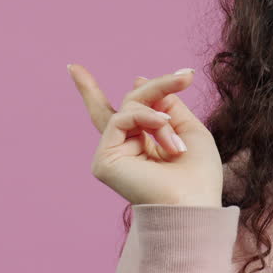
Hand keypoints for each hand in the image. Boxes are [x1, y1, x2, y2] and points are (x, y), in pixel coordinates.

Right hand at [68, 64, 222, 206]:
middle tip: (186, 76)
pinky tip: (163, 131)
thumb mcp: (189, 129)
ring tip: (177, 142)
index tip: (73, 68)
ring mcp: (111, 154)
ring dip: (160, 117)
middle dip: (156, 87)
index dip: (90, 92)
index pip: (116, 116)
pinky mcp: (103, 160)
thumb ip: (167, 105)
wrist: (193, 204)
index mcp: (141, 147)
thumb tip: (139, 80)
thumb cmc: (198, 175)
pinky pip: (122, 119)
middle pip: (127, 105)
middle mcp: (123, 150)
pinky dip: (147, 119)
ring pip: (130, 108)